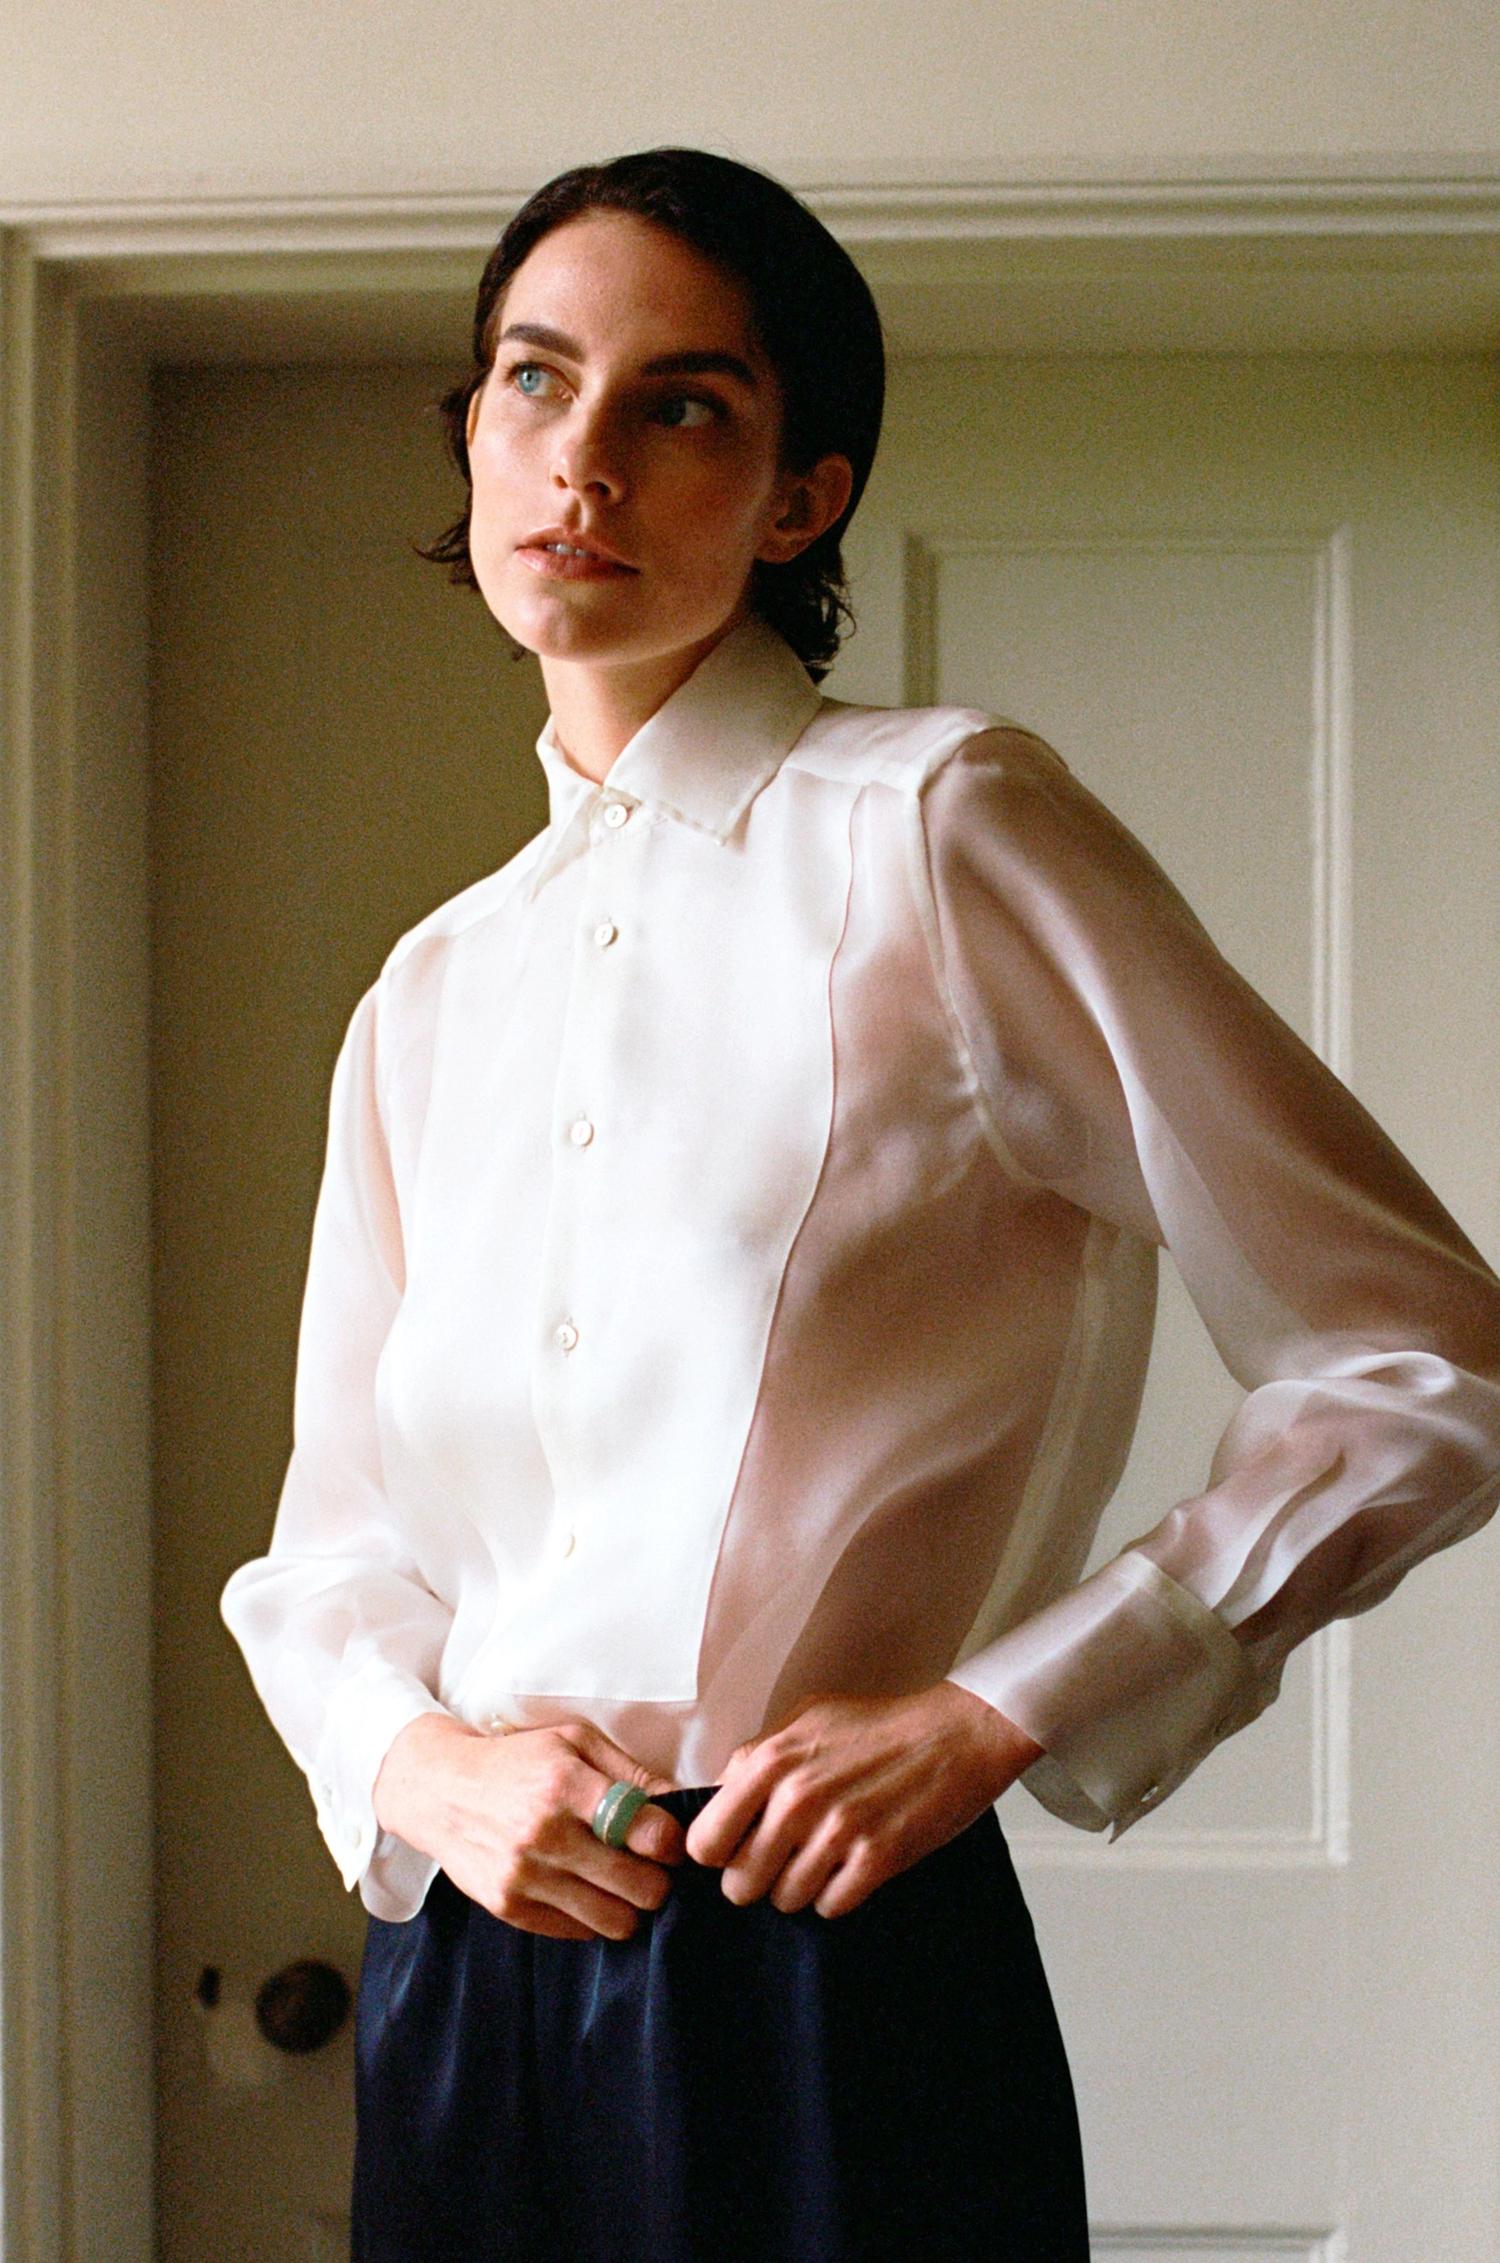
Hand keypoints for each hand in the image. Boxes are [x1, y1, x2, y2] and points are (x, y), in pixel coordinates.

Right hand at [372, 1712, 687, 1941]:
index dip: (672, 1843)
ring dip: (630, 1907)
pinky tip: (587, 1892)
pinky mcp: (509, 1907)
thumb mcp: (573, 1743)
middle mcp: (545, 1835)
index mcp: (566, 1785)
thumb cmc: (518, 1760)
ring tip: (622, 1885)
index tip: (668, 1842)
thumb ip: (630, 1773)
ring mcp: (524, 1877)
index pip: (648, 1833)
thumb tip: (682, 1801)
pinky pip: (577, 1932)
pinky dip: (593, 1918)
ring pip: (614, 1921)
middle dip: (658, 1882)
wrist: (440, 1790)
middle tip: (651, 1869)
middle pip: (640, 1887)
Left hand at [683, 1682, 1043, 1919]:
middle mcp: (796, 1798)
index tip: (737, 1849)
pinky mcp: (876, 1858)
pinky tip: (852, 1865)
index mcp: (769, 1761)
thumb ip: (757, 1758)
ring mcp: (837, 1831)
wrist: (955, 1735)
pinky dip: (838, 1893)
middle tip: (783, 1861)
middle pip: (740, 1884)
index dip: (719, 1853)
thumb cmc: (879, 1726)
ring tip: (825, 1857)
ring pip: (785, 1900)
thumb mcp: (805, 1720)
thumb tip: (718, 1798)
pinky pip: (830, 1906)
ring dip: (801, 1886)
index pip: (704, 1842)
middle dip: (758, 1879)